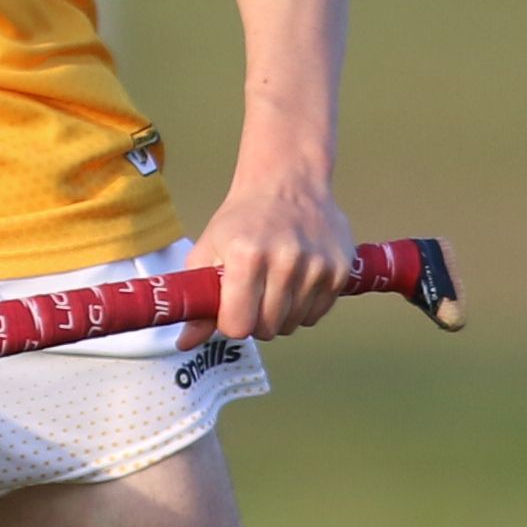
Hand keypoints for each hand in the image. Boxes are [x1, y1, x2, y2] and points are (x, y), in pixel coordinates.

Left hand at [192, 165, 355, 342]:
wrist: (288, 182)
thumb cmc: (243, 218)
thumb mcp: (209, 249)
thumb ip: (197, 298)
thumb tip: (186, 344)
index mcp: (246, 255)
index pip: (238, 325)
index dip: (231, 322)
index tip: (231, 307)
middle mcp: (285, 260)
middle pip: (267, 329)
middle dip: (255, 320)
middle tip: (252, 294)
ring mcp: (317, 266)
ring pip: (293, 324)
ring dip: (280, 314)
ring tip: (274, 283)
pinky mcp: (340, 270)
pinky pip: (316, 314)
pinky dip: (303, 307)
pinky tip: (295, 281)